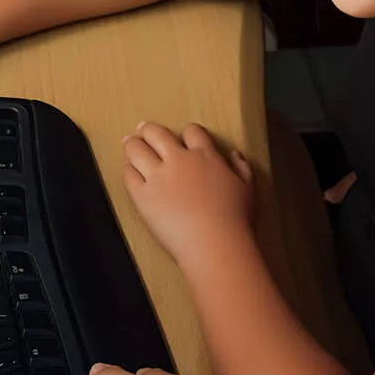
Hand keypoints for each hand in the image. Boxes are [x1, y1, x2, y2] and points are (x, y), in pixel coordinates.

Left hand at [122, 123, 254, 268]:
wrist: (215, 244)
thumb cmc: (235, 219)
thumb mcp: (246, 188)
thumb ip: (241, 168)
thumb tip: (235, 155)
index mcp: (205, 156)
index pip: (191, 132)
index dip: (186, 132)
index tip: (182, 137)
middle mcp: (179, 160)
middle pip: (157, 134)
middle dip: (149, 130)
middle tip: (143, 130)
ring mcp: (159, 177)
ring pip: (137, 149)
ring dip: (132, 144)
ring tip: (130, 143)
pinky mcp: (143, 196)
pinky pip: (129, 175)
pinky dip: (128, 170)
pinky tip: (130, 171)